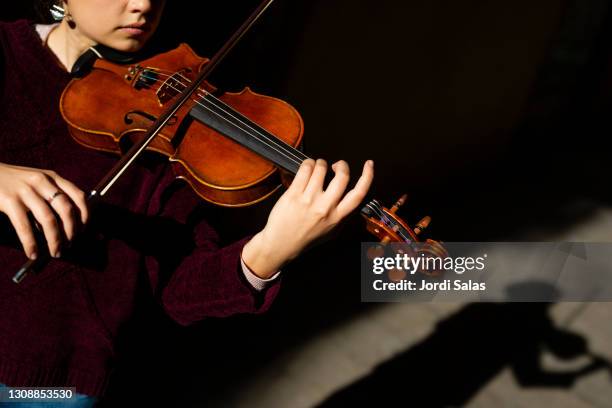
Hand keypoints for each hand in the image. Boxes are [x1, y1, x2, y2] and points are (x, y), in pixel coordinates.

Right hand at [0, 162, 88, 259]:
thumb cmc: (12, 182)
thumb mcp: (35, 182)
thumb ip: (51, 195)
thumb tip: (66, 224)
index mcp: (52, 177)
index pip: (78, 195)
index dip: (85, 214)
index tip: (84, 229)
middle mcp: (42, 181)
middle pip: (66, 209)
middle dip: (72, 231)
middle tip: (71, 244)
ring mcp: (26, 190)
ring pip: (49, 220)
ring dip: (55, 240)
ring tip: (56, 252)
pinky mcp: (9, 200)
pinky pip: (25, 226)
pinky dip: (31, 243)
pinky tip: (32, 252)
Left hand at [242, 158, 373, 277]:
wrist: (280, 244)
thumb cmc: (304, 237)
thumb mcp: (330, 230)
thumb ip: (341, 214)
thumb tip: (348, 194)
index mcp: (337, 217)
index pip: (358, 194)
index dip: (367, 176)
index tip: (369, 164)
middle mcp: (325, 208)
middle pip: (342, 177)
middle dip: (342, 165)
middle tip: (336, 165)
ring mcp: (309, 200)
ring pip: (321, 168)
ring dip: (321, 163)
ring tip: (316, 167)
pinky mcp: (294, 194)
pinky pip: (305, 170)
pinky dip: (307, 164)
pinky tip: (306, 168)